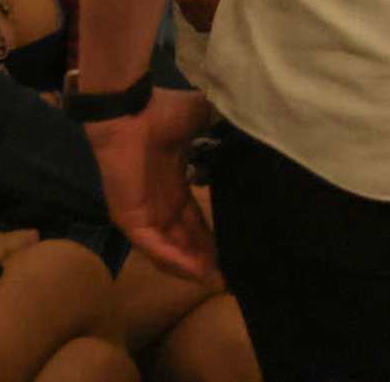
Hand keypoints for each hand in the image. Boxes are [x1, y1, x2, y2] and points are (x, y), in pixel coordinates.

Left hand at [84, 89, 217, 282]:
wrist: (130, 109)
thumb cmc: (165, 111)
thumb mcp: (205, 121)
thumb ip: (225, 132)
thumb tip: (258, 133)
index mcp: (176, 182)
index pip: (195, 219)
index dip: (213, 235)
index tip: (236, 248)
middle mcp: (160, 202)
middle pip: (185, 239)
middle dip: (206, 257)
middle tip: (231, 274)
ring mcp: (144, 212)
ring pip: (169, 249)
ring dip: (191, 265)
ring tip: (216, 279)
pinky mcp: (130, 218)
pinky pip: (154, 246)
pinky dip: (174, 260)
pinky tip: (196, 271)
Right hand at [172, 0, 243, 32]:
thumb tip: (246, 4)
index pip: (216, 20)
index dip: (226, 21)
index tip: (235, 18)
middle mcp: (187, 0)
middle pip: (202, 24)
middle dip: (214, 22)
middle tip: (227, 16)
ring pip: (192, 19)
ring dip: (203, 17)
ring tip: (216, 10)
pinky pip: (186, 10)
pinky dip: (195, 10)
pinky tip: (205, 3)